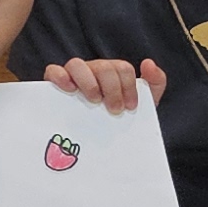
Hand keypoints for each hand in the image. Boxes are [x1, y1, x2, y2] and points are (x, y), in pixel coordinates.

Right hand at [43, 55, 165, 112]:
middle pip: (103, 66)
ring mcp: (73, 76)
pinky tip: (70, 90)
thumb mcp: (142, 104)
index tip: (130, 107)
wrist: (103, 143)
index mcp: (113, 73)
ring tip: (94, 101)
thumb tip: (148, 62)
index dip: (129, 87)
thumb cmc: (117, 118)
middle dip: (112, 88)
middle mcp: (92, 70)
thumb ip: (154, 83)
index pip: (122, 68)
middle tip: (115, 110)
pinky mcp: (54, 83)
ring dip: (89, 83)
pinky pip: (53, 70)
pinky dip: (60, 76)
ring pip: (77, 64)